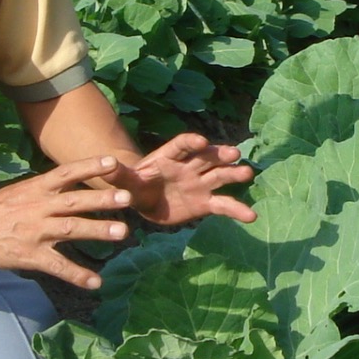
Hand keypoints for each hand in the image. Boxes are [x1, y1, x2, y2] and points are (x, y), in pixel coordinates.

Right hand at [0, 155, 137, 286]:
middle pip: (74, 200)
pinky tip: (96, 282)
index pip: (66, 173)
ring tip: (123, 232)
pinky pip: (57, 266)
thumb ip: (47, 191)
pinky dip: (77, 274)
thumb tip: (74, 188)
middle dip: (101, 198)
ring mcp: (34, 231)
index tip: (113, 162)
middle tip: (127, 197)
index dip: (90, 166)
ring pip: (71, 228)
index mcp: (36, 188)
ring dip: (98, 230)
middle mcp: (38, 206)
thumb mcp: (21, 192)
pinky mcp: (29, 255)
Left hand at [110, 133, 255, 227]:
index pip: (182, 146)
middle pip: (207, 157)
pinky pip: (223, 205)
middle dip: (219, 154)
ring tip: (247, 174)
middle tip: (234, 154)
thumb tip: (107, 164)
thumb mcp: (125, 181)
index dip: (191, 143)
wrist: (146, 200)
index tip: (201, 142)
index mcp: (170, 157)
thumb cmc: (136, 186)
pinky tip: (251, 216)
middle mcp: (190, 166)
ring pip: (220, 176)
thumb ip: (119, 174)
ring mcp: (200, 183)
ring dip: (233, 174)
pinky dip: (237, 210)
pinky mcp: (206, 203)